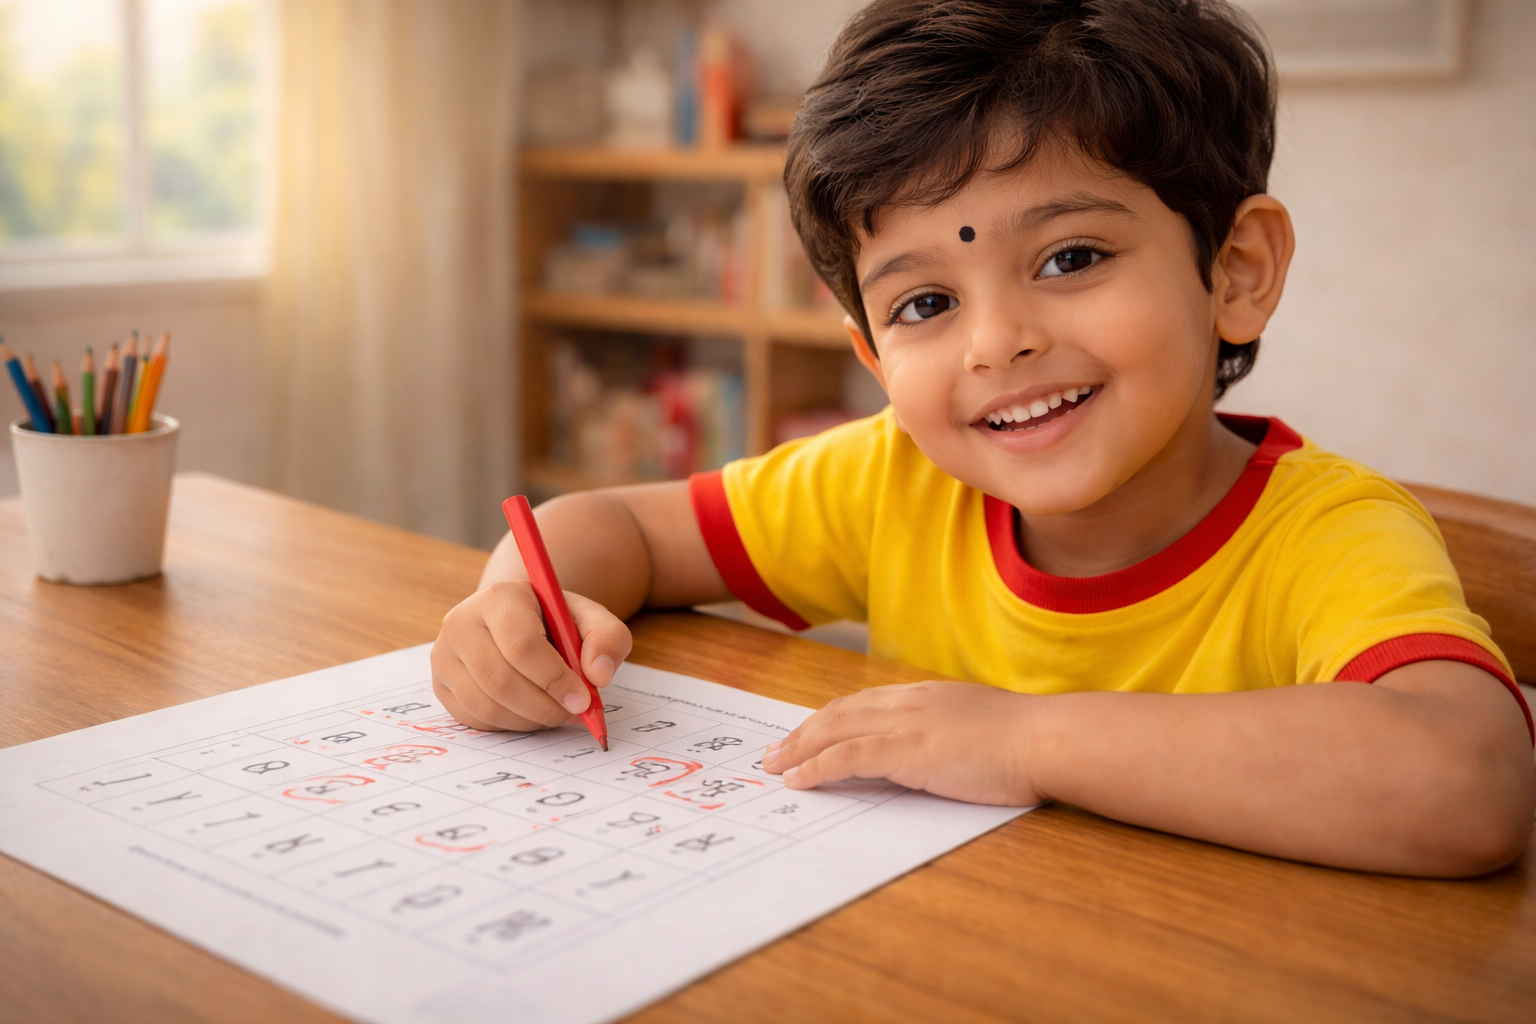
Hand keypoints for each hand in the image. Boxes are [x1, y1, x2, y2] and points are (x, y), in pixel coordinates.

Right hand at [430, 581, 632, 731]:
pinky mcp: (441, 685)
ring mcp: (445, 656)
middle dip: (545, 707)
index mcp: (498, 598)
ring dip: (530, 720)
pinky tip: (531, 712)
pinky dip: (509, 725)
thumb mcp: (590, 618)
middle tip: (574, 714)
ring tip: (556, 712)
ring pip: (487, 706)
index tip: (583, 700)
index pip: (521, 645)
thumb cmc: (555, 622)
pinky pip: (476, 720)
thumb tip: (598, 675)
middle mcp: (461, 623)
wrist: (517, 621)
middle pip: (501, 681)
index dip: (554, 679)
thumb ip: (607, 638)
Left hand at [760, 680, 1044, 805]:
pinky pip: (848, 756)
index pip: (864, 703)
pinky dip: (817, 767)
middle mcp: (910, 702)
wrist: (1048, 740)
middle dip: (803, 732)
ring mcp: (907, 724)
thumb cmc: (1028, 742)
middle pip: (839, 712)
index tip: (808, 733)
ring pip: (835, 730)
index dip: (830, 719)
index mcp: (927, 696)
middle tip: (775, 752)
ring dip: (798, 749)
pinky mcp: (908, 750)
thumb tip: (936, 754)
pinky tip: (799, 779)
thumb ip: (951, 734)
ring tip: (775, 767)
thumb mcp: (981, 728)